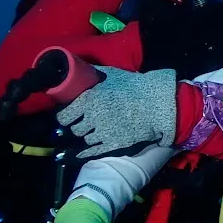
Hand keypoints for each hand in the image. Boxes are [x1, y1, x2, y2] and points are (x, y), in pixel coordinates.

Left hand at [56, 66, 176, 158]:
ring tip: (92, 131)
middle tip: (82, 122)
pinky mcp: (114, 143)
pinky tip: (80, 153)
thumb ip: (92, 73)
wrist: (157, 103)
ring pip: (85, 139)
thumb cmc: (134, 86)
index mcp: (89, 99)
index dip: (65, 116)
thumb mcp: (112, 74)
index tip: (67, 116)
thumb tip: (74, 68)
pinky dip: (85, 152)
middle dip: (77, 125)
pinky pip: (93, 151)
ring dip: (87, 135)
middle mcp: (93, 117)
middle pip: (75, 129)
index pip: (65, 116)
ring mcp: (104, 132)